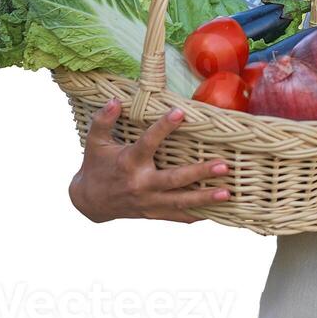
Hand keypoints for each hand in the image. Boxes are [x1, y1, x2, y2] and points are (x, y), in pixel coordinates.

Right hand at [68, 98, 231, 222]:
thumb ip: (103, 120)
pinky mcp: (152, 213)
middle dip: (199, 173)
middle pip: (173, 179)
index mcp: (128, 162)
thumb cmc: (96, 165)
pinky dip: (196, 215)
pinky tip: (216, 213)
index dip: (163, 127)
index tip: (180, 113)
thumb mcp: (94, 141)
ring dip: (205, 198)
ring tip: (227, 193)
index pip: (148, 142)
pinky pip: (176, 217)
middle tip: (222, 165)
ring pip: (180, 202)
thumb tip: (115, 100)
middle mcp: (140, 183)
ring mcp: (148, 201)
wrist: (89, 201)